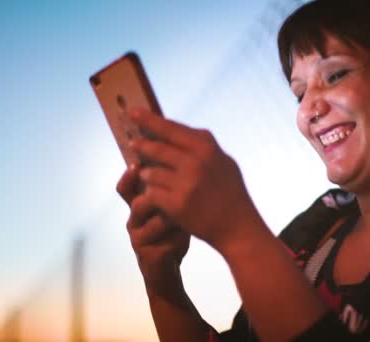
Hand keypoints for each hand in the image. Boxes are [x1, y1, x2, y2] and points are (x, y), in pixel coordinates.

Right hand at [117, 164, 189, 294]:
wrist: (167, 268)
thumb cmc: (170, 233)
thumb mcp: (168, 209)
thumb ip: (168, 189)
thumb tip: (180, 158)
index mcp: (137, 207)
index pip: (125, 188)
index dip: (128, 175)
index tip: (137, 164)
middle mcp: (134, 222)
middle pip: (137, 204)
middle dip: (159, 197)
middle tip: (174, 192)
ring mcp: (139, 240)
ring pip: (155, 222)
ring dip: (173, 218)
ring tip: (186, 217)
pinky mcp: (149, 257)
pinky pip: (166, 242)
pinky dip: (180, 237)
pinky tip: (188, 235)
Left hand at [128, 109, 263, 252]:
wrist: (237, 228)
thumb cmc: (231, 194)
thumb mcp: (223, 162)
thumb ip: (202, 146)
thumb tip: (176, 130)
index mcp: (207, 148)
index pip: (171, 128)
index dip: (149, 120)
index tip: (133, 112)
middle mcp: (195, 163)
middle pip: (156, 148)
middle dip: (141, 146)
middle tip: (132, 143)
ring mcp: (185, 184)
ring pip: (150, 172)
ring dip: (146, 174)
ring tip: (148, 176)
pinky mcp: (176, 204)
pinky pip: (151, 192)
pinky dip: (150, 193)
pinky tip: (153, 195)